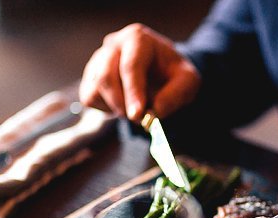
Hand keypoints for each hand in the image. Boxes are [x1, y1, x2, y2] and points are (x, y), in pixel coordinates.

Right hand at [79, 23, 200, 121]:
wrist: (162, 74)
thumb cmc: (174, 75)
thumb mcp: (188, 82)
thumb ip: (176, 94)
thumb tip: (155, 111)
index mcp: (138, 39)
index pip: (130, 66)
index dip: (133, 92)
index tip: (138, 115)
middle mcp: (114, 44)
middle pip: (105, 76)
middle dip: (121, 103)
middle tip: (138, 119)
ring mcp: (98, 60)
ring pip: (95, 88)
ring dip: (115, 107)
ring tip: (136, 109)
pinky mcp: (90, 77)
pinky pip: (89, 98)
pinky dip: (106, 108)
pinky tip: (123, 104)